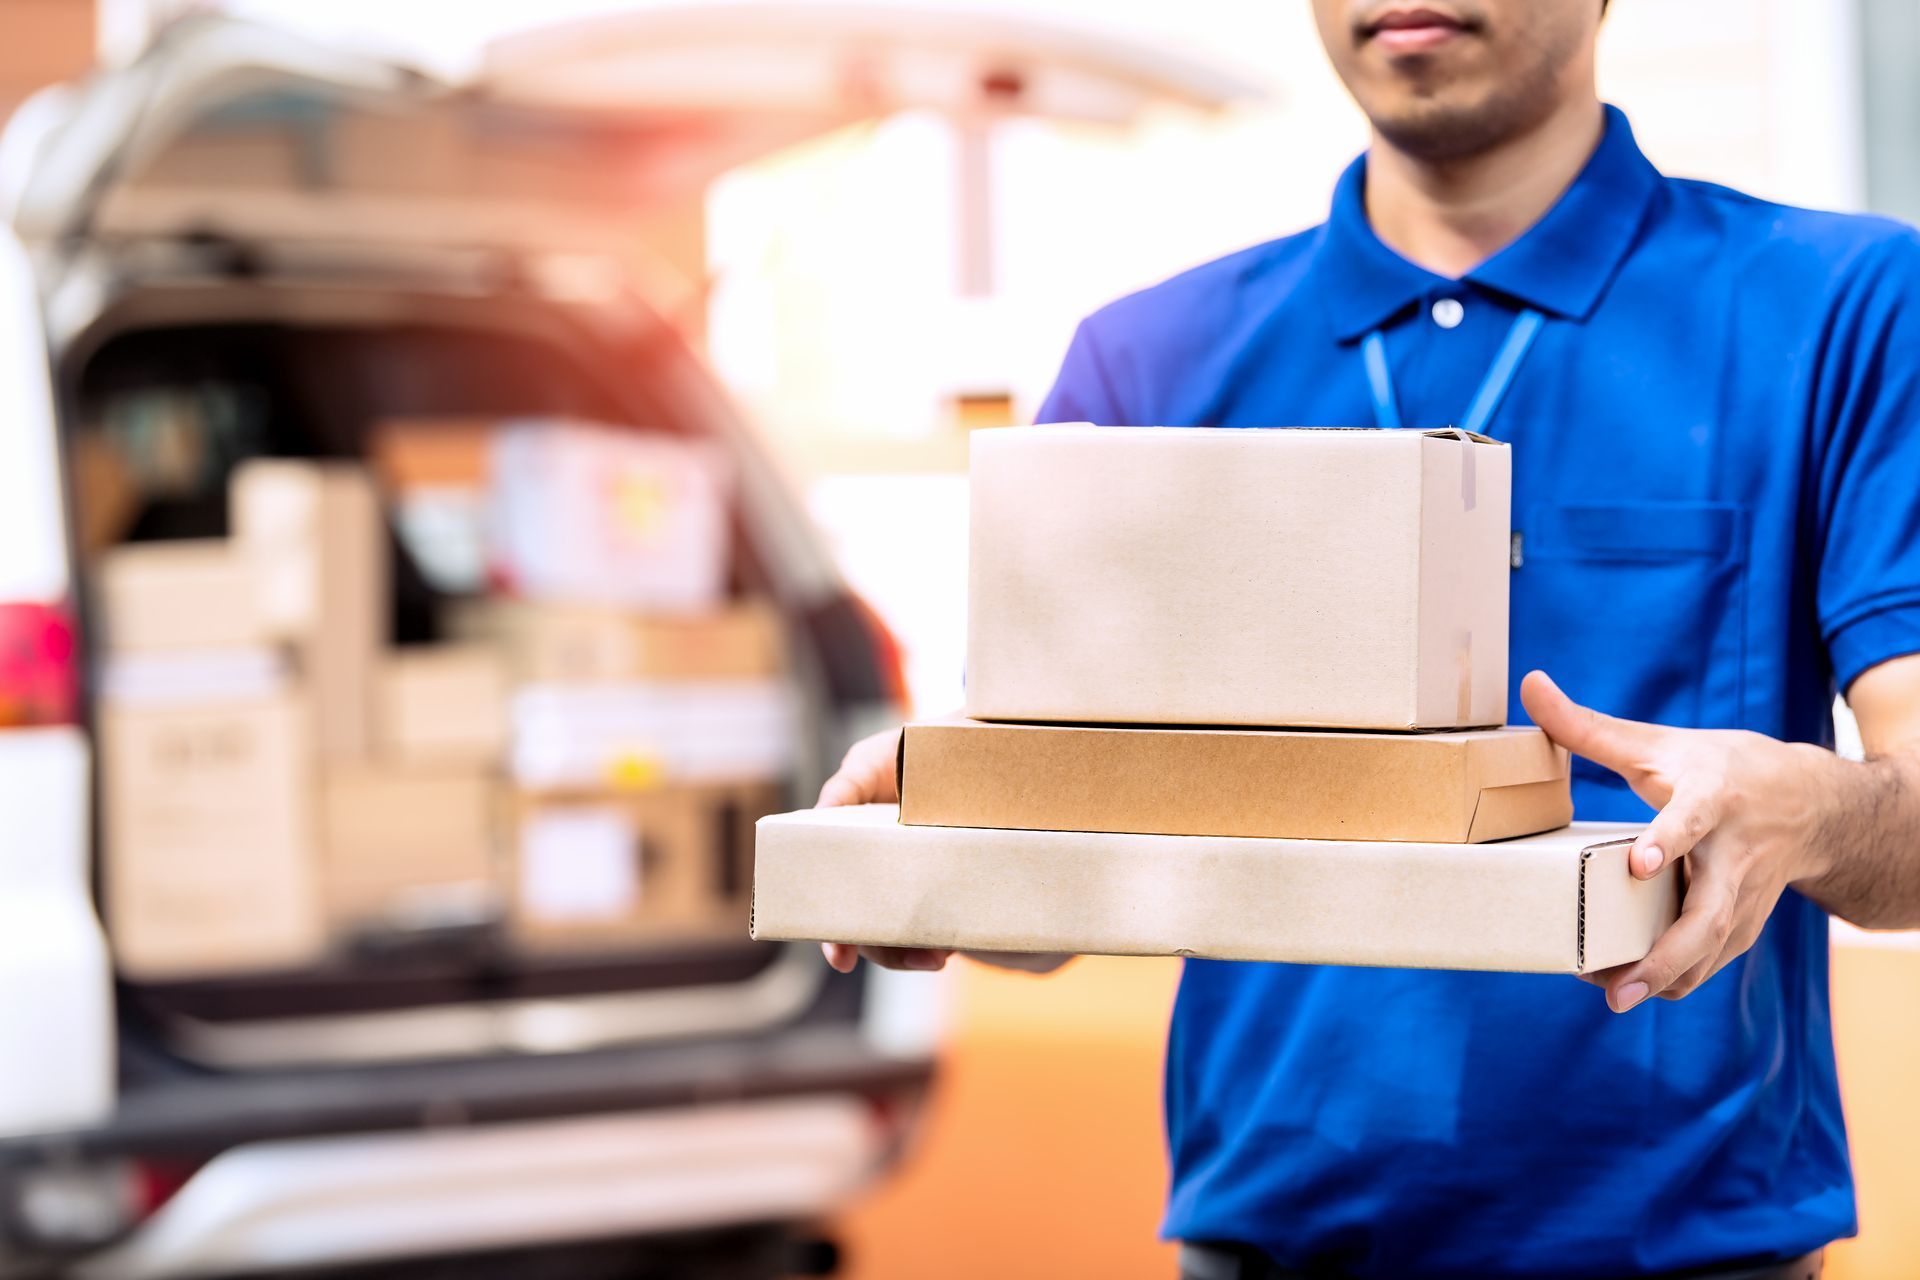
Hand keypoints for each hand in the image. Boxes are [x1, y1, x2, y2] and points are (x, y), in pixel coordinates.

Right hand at [813, 727, 957, 974]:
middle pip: (875, 931)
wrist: (969, 740)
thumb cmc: (904, 750)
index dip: (836, 938)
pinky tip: (959, 938)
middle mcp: (886, 876)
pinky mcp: (958, 879)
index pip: (840, 907)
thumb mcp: (866, 764)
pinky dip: (951, 931)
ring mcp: (921, 881)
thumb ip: (843, 790)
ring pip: (912, 932)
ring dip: (920, 951)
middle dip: (888, 953)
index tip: (839, 958)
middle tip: (921, 959)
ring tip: (940, 956)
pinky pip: (950, 915)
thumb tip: (820, 815)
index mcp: (857, 856)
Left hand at [1520, 670, 1838, 1012]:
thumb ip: (1588, 726)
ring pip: (1711, 949)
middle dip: (1668, 954)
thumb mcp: (1659, 743)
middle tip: (1621, 984)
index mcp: (1716, 799)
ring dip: (1665, 978)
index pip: (1694, 819)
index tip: (1640, 864)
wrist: (1813, 804)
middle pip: (1711, 913)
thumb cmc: (1722, 768)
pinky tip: (1630, 989)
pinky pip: (1710, 961)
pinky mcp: (1742, 923)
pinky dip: (1673, 980)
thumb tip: (1528, 684)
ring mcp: (1745, 896)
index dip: (1669, 840)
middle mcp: (1736, 854)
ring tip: (1615, 996)